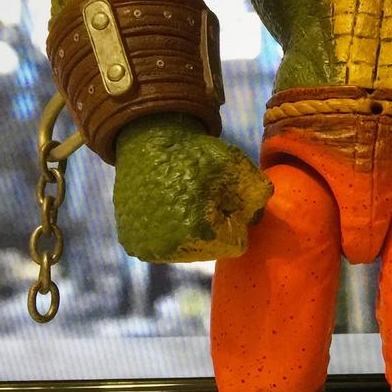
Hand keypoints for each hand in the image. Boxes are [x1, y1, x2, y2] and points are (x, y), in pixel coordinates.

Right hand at [113, 115, 270, 262]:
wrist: (148, 142)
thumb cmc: (197, 155)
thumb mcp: (239, 168)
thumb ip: (259, 198)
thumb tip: (255, 222)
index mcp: (198, 234)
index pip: (236, 243)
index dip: (233, 217)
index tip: (219, 196)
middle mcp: (168, 249)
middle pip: (212, 249)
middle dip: (215, 227)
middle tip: (199, 198)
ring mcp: (147, 249)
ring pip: (189, 250)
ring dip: (193, 231)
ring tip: (182, 202)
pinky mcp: (132, 245)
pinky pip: (165, 247)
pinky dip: (170, 232)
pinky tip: (165, 208)